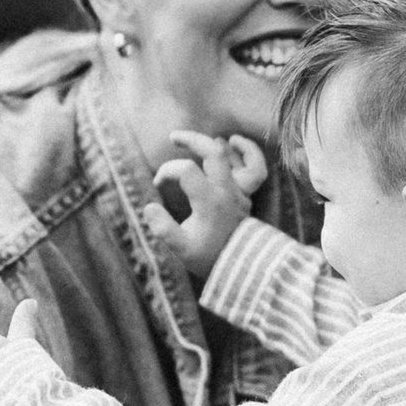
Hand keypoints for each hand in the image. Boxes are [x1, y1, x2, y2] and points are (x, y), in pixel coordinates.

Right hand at [153, 128, 265, 282]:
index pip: (186, 170)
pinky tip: (233, 143)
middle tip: (174, 137)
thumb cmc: (207, 257)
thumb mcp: (181, 247)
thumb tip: (149, 207)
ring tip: (207, 138)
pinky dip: (248, 153)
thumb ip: (163, 228)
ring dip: (221, 144)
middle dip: (192, 140)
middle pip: (213, 152)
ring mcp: (239, 192)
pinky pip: (255, 169)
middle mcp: (226, 191)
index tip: (158, 184)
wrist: (238, 268)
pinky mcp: (246, 195)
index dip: (167, 171)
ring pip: (238, 158)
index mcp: (209, 201)